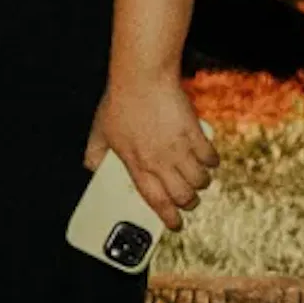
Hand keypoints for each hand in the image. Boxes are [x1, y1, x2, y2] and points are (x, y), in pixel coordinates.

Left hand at [89, 75, 218, 227]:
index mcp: (136, 164)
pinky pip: (211, 158)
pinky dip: (211, 162)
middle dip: (189, 203)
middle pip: (184, 196)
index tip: (175, 225)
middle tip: (188, 200)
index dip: (168, 218)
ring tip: (196, 179)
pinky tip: (205, 159)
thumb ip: (95, 153)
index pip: (155, 200)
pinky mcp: (196, 134)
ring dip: (200, 183)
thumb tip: (92, 168)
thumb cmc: (120, 102)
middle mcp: (160, 161)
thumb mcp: (99, 131)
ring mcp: (179, 148)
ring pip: (200, 181)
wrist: (142, 78)